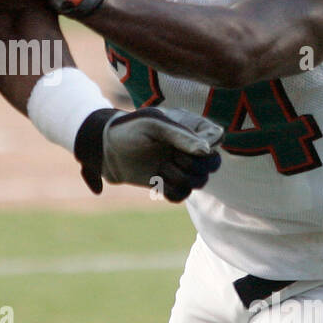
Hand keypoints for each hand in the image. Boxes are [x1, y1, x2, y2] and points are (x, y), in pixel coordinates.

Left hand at [73, 105, 222, 202]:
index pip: (217, 139)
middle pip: (213, 165)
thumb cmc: (129, 129)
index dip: (204, 147)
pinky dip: (170, 191)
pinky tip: (156, 181)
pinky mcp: (168, 183)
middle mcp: (190, 147)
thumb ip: (180, 136)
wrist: (104, 149)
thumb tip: (207, 150)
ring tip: (161, 168)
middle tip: (171, 158)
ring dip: (179, 178)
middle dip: (193, 166)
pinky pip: (182, 196)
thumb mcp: (153, 126)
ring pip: (199, 183)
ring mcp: (180, 166)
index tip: (181, 145)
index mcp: (191, 127)